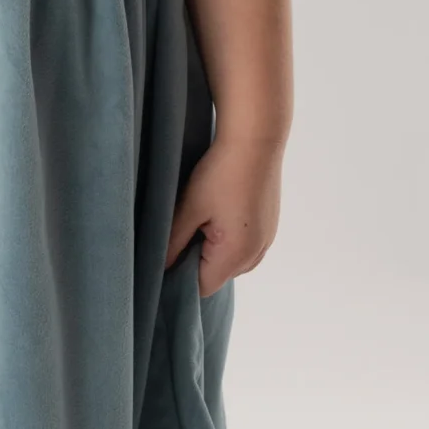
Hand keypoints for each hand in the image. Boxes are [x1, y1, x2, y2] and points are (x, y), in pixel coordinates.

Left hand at [164, 134, 282, 298]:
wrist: (256, 139)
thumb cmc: (221, 173)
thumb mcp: (189, 208)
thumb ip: (172, 243)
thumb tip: (159, 269)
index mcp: (236, 256)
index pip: (201, 288)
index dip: (179, 277)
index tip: (165, 256)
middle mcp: (255, 255)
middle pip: (215, 275)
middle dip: (195, 260)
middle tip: (181, 228)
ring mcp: (265, 241)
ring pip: (228, 260)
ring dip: (211, 247)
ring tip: (202, 215)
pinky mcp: (269, 227)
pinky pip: (242, 245)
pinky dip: (227, 237)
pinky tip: (218, 210)